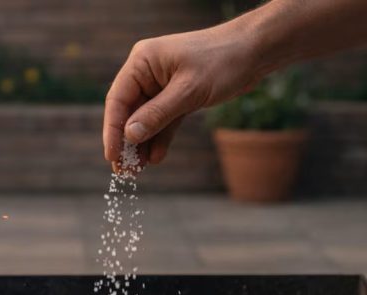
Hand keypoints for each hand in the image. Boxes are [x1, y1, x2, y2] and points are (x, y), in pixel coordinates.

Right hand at [103, 25, 262, 168]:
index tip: (112, 156)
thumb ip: (157, 114)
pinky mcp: (177, 96)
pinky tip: (156, 157)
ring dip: (142, 144)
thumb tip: (129, 136)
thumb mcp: (188, 91)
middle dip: (126, 142)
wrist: (255, 52)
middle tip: (124, 170)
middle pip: (129, 112)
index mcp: (142, 62)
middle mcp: (147, 73)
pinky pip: (163, 121)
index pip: (118, 100)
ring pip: (145, 119)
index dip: (112, 130)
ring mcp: (161, 85)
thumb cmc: (222, 61)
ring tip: (138, 169)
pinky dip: (160, 138)